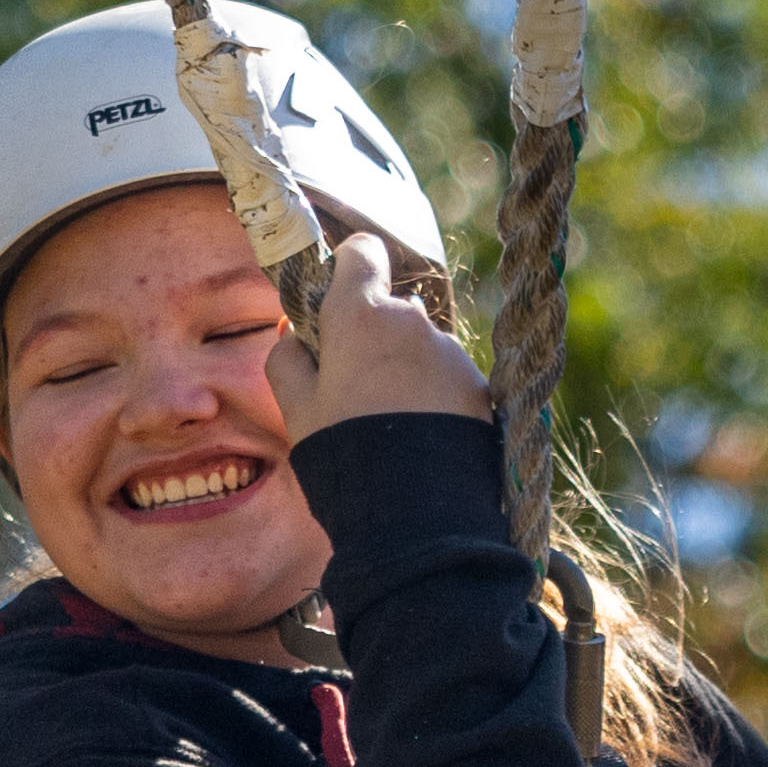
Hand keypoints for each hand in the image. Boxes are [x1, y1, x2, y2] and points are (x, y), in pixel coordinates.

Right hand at [272, 226, 484, 435]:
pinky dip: (435, 396)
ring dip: (406, 370)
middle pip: (390, 310)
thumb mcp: (297, 411)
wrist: (417, 515)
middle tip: (356, 390)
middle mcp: (413, 321)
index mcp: (362, 315)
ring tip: (393, 426)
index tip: (337, 299)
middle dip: (374, 337)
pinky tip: (423, 439)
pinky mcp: (481, 386)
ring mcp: (452, 353)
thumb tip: (293, 335)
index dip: (349, 269)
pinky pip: (448, 378)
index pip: (362, 251)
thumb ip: (287, 359)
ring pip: (421, 346)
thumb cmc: (345, 455)